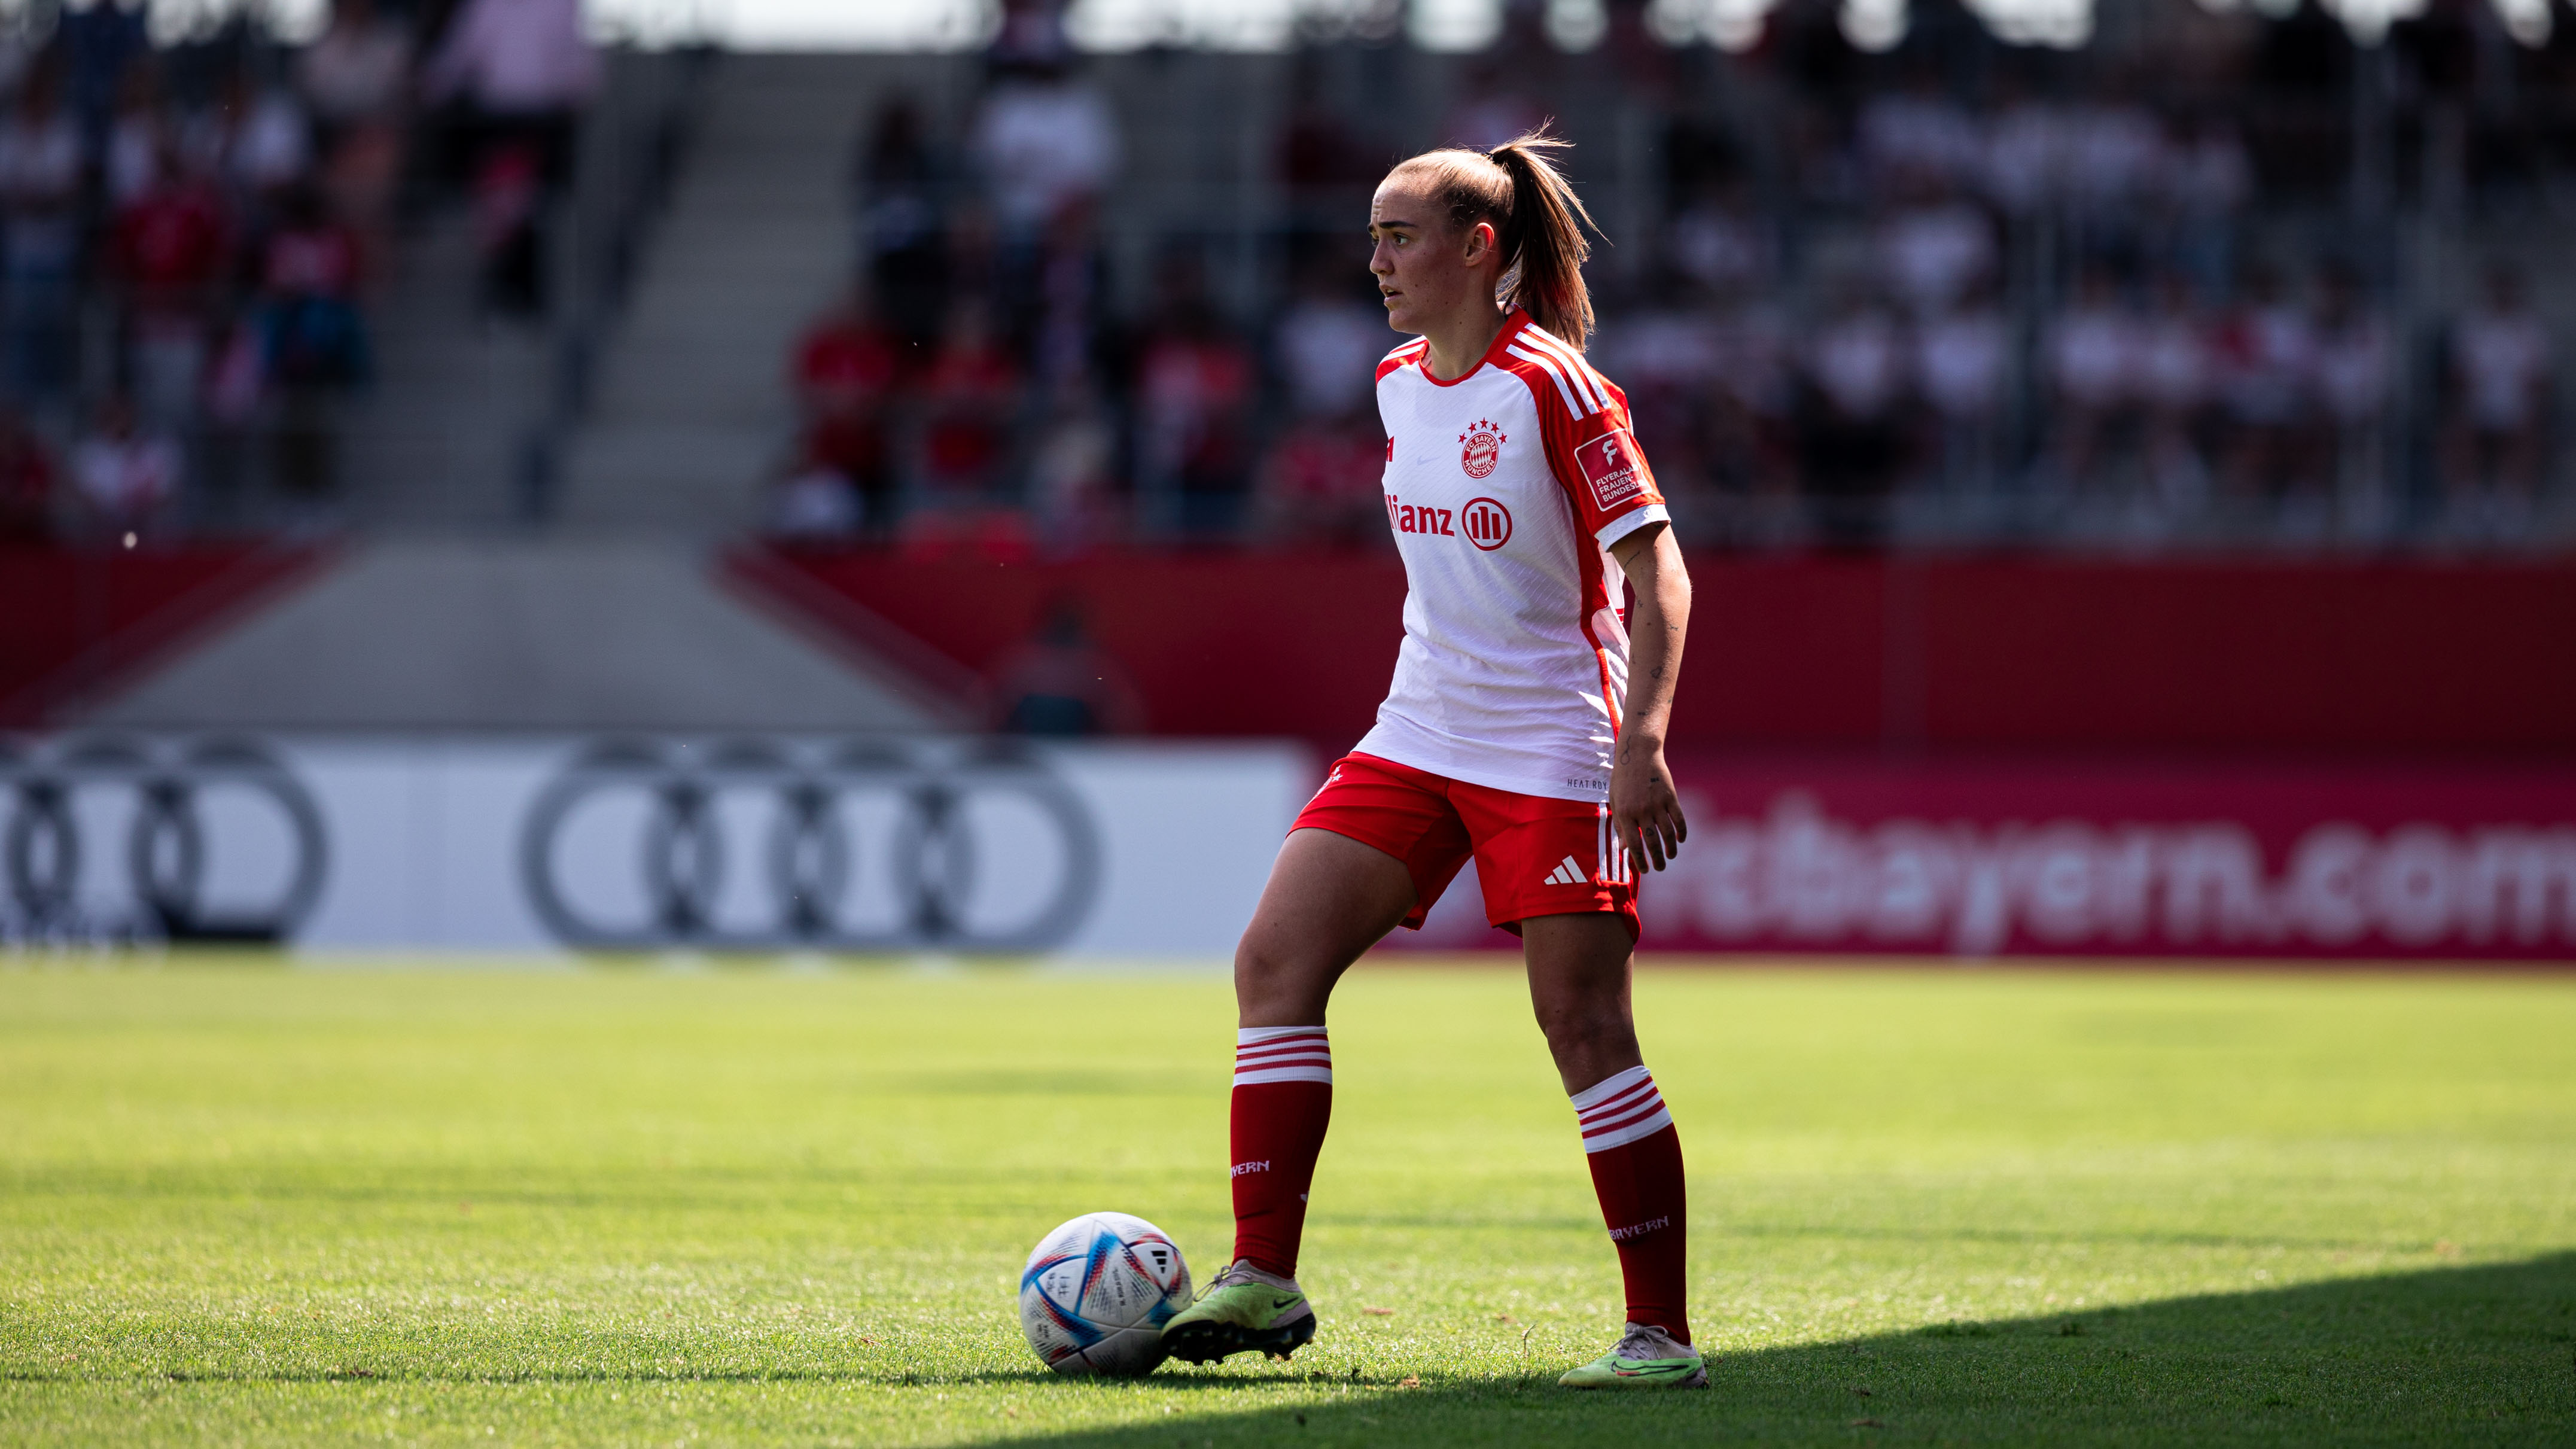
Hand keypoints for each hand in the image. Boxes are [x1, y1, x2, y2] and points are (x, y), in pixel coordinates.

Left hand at [1609, 739, 1686, 872]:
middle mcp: (1641, 810)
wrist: (1637, 754)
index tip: (1645, 870)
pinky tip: (1680, 840)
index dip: (1640, 860)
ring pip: (1667, 833)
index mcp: (1624, 813)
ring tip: (1670, 857)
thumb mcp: (1615, 801)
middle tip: (1660, 868)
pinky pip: (1678, 819)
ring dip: (1670, 849)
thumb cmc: (1622, 779)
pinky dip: (1681, 832)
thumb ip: (1621, 825)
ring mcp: (1657, 803)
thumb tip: (1625, 849)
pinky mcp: (1670, 796)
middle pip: (1651, 842)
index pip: (1634, 844)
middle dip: (1657, 859)